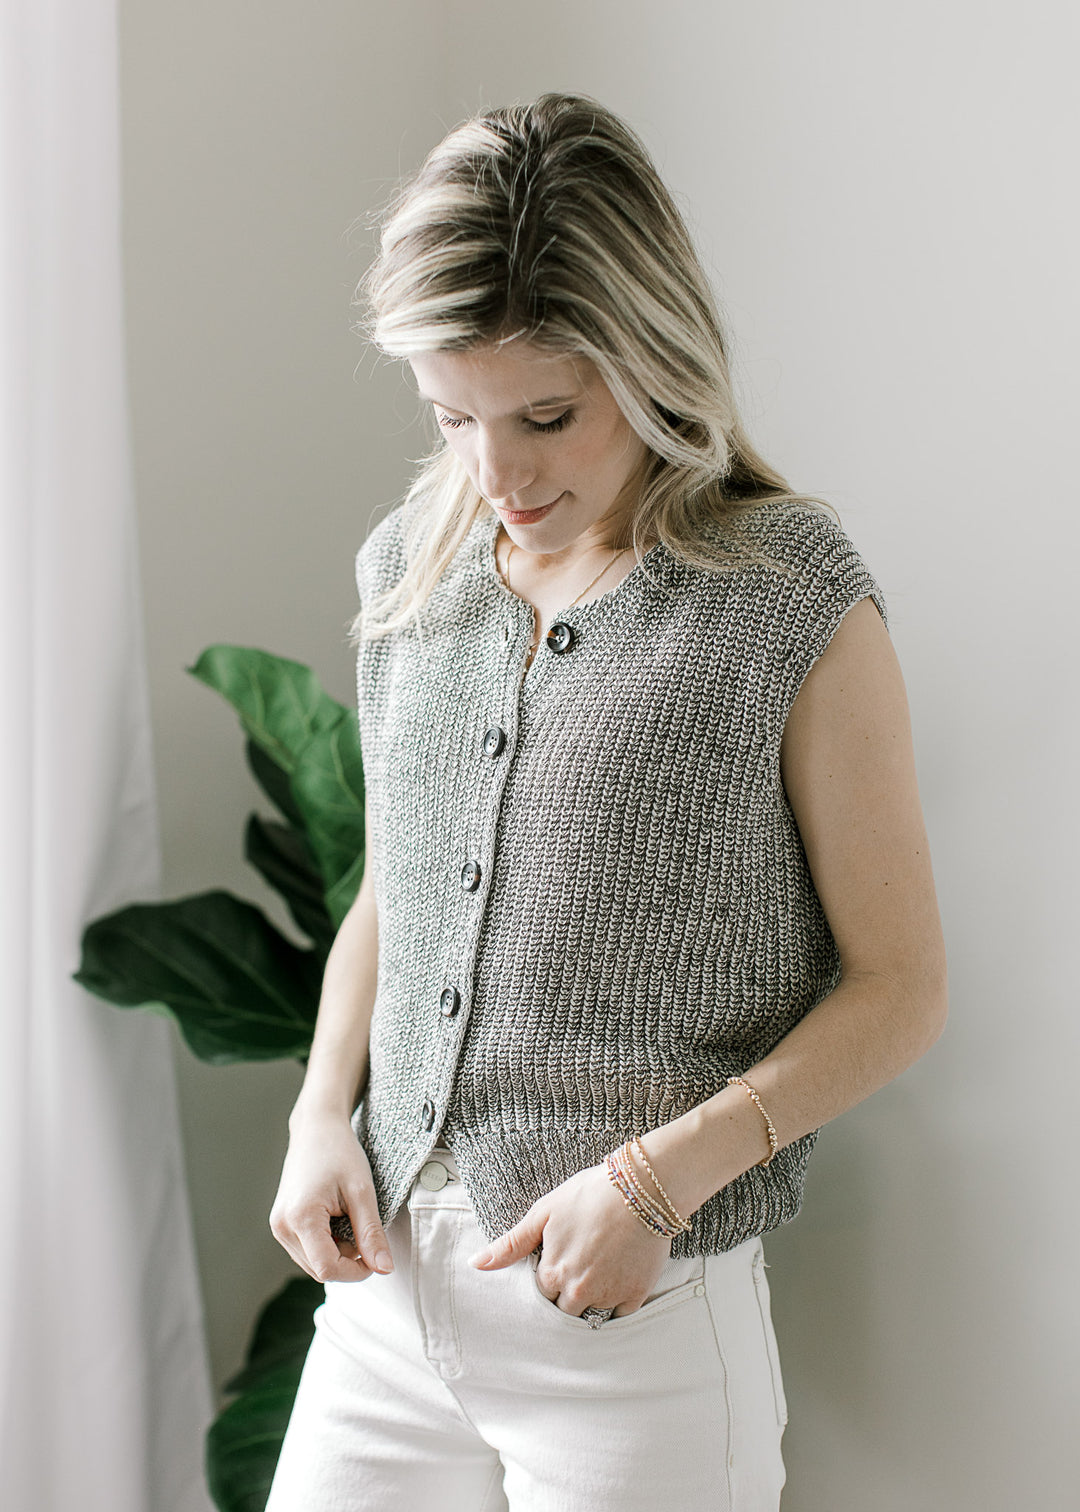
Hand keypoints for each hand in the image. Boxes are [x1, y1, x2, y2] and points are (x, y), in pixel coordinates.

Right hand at [269, 1112, 393, 1283]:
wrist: (316, 1129)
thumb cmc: (340, 1153)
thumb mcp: (362, 1192)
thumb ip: (372, 1234)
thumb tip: (384, 1269)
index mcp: (300, 1217)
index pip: (327, 1269)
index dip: (356, 1271)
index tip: (376, 1256)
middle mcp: (282, 1226)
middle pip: (319, 1270)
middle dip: (348, 1262)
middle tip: (366, 1233)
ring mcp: (279, 1226)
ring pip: (313, 1263)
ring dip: (337, 1255)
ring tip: (350, 1221)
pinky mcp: (282, 1224)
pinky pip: (306, 1250)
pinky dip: (326, 1246)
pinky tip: (337, 1221)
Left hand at [467, 1162, 672, 1316]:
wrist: (640, 1188)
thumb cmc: (588, 1195)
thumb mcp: (543, 1213)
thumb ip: (511, 1244)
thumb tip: (475, 1264)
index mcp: (553, 1274)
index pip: (541, 1295)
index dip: (548, 1277)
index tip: (559, 1260)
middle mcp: (579, 1293)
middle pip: (564, 1310)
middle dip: (567, 1295)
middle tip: (580, 1265)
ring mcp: (609, 1296)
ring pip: (592, 1315)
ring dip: (591, 1301)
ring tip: (599, 1270)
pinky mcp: (636, 1294)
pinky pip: (621, 1315)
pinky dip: (617, 1303)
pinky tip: (618, 1277)